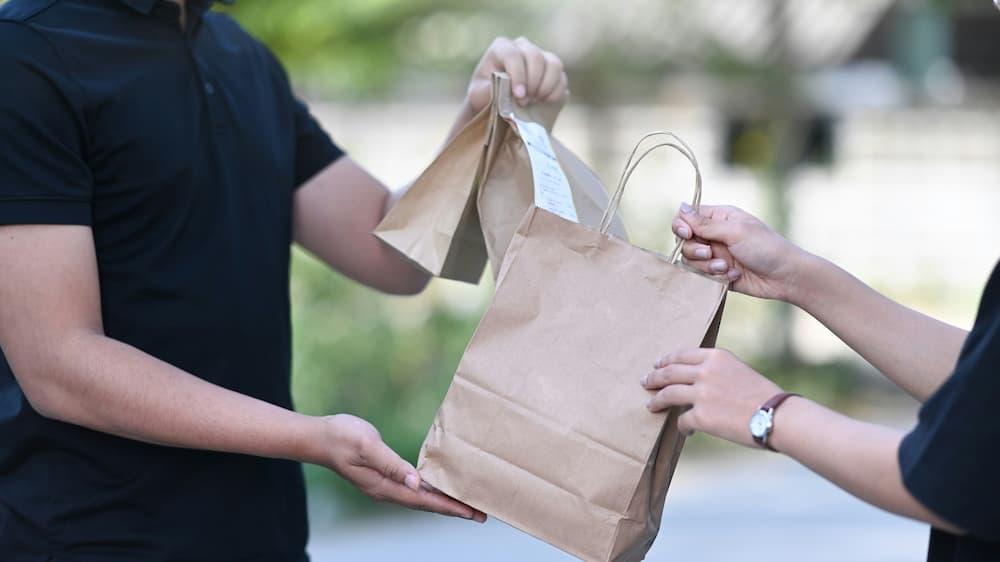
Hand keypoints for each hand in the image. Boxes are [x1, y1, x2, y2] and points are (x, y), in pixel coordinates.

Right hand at [318, 414, 486, 521]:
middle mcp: (386, 490)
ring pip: (421, 498)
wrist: (319, 438)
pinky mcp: (383, 476)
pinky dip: (430, 490)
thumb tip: (416, 482)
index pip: (425, 501)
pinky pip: (413, 488)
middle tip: (480, 513)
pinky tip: (439, 486)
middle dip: (453, 509)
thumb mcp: (368, 446)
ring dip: (444, 501)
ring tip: (466, 503)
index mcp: (385, 486)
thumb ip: (392, 464)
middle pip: (427, 504)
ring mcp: (384, 485)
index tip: (472, 512)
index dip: (450, 507)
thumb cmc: (342, 437)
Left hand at [465, 36, 567, 113]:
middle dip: (532, 82)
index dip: (518, 76)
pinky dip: (556, 91)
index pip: (513, 55)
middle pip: (535, 57)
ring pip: (553, 63)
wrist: (497, 102)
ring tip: (535, 101)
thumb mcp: (479, 94)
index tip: (519, 96)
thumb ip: (489, 90)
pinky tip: (545, 102)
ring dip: (546, 86)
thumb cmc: (485, 95)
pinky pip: (561, 76)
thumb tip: (506, 87)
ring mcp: (540, 55)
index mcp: (501, 48)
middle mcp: (522, 46)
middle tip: (525, 102)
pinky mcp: (552, 68)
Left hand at [641, 349, 782, 447]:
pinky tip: (686, 431)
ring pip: (668, 394)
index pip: (682, 354)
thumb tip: (696, 381)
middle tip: (645, 382)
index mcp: (716, 357)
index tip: (658, 364)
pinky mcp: (701, 417)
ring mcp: (702, 394)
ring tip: (650, 405)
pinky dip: (682, 427)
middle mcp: (706, 372)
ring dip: (656, 400)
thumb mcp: (739, 371)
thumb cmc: (764, 397)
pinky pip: (682, 421)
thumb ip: (717, 371)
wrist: (778, 416)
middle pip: (669, 372)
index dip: (666, 360)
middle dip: (654, 377)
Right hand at [672, 204, 809, 301]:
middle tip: (709, 252)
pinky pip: (702, 276)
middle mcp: (715, 235)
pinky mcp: (718, 273)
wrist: (785, 276)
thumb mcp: (735, 231)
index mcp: (719, 218)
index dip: (681, 226)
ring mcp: (716, 255)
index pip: (686, 217)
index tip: (687, 234)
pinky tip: (733, 276)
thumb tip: (680, 206)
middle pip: (685, 241)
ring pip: (692, 261)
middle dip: (695, 250)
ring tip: (726, 268)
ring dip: (707, 265)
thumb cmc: (765, 247)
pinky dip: (716, 277)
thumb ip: (705, 223)